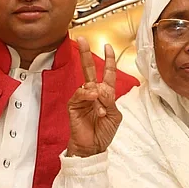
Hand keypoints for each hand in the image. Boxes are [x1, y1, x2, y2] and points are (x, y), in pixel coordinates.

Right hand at [66, 37, 121, 157]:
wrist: (93, 148)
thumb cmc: (104, 132)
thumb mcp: (115, 115)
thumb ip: (110, 100)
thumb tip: (100, 88)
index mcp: (105, 94)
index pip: (107, 73)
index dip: (108, 60)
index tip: (107, 46)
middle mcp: (93, 93)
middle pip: (89, 69)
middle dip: (86, 54)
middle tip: (82, 39)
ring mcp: (83, 99)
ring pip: (87, 84)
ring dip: (96, 96)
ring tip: (100, 110)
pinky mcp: (73, 105)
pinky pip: (79, 94)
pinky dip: (86, 95)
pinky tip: (92, 99)